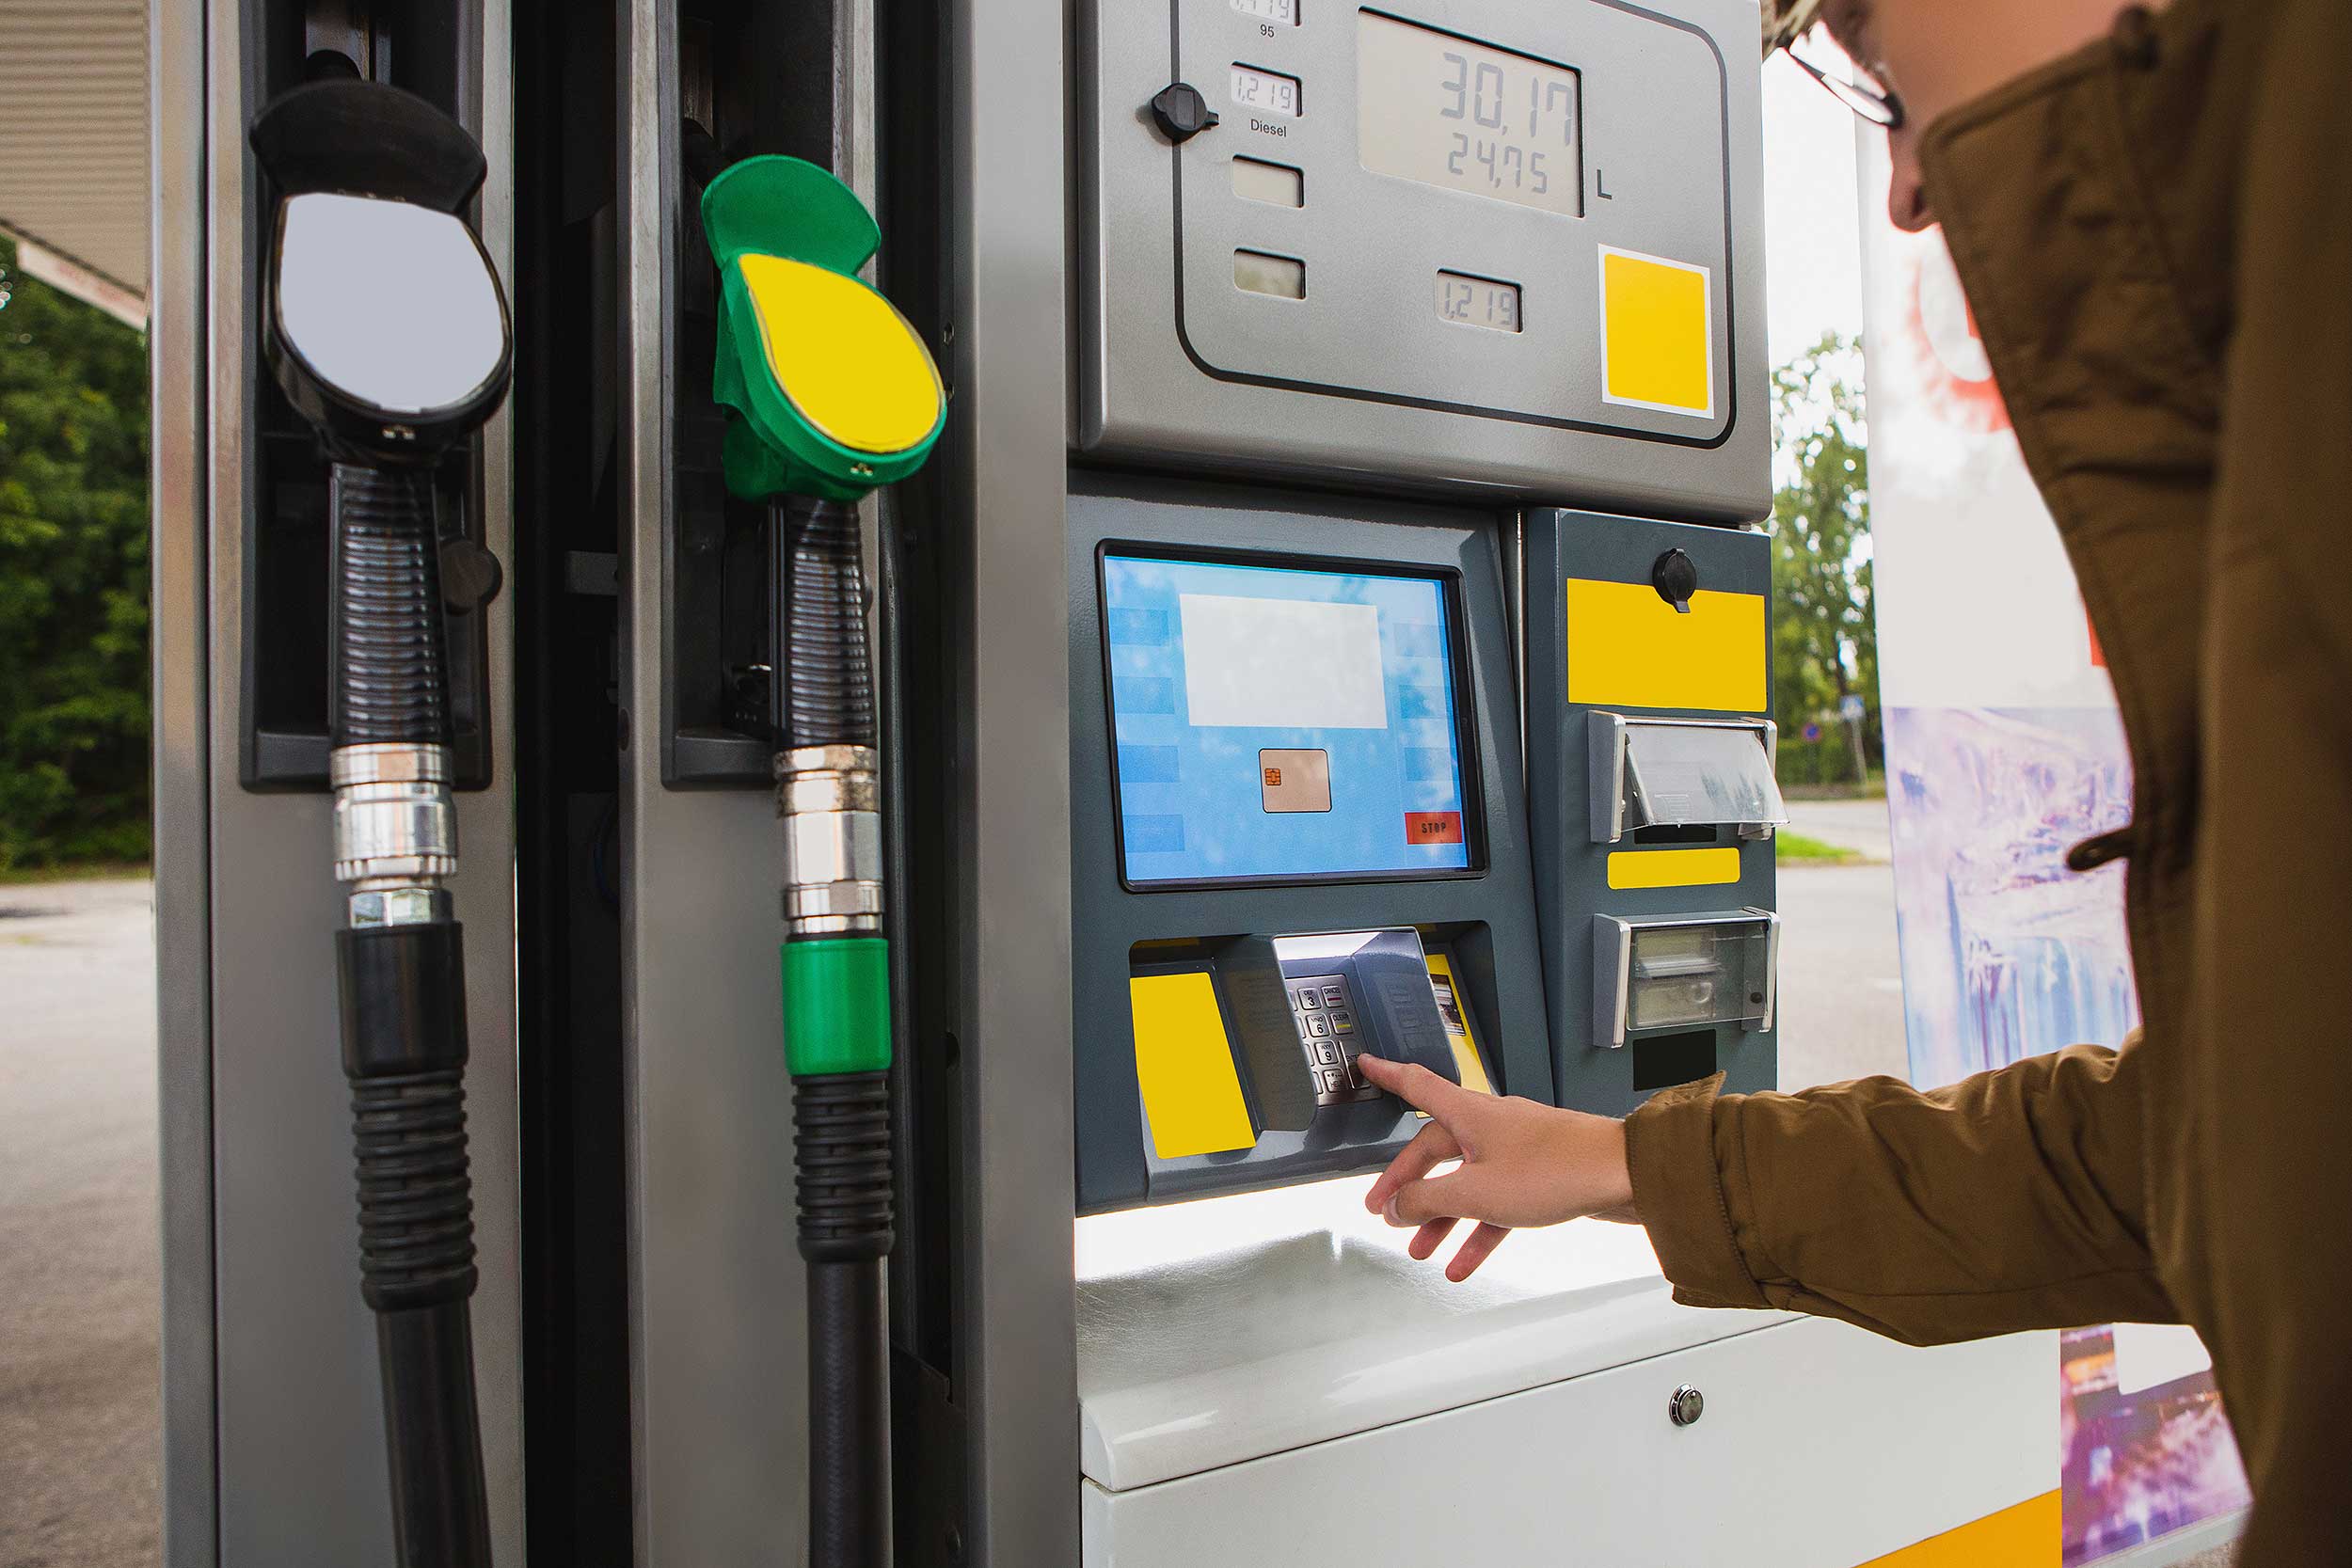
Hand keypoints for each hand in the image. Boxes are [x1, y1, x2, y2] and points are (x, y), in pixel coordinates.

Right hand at [1356, 1055, 1637, 1280]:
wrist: (1624, 1177)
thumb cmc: (1557, 1170)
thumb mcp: (1476, 1192)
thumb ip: (1427, 1201)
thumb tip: (1396, 1206)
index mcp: (1469, 1114)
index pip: (1417, 1086)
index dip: (1388, 1075)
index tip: (1367, 1065)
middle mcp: (1490, 1127)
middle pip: (1435, 1151)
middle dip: (1408, 1184)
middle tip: (1385, 1211)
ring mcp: (1516, 1152)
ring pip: (1465, 1183)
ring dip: (1441, 1218)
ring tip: (1421, 1249)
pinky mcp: (1539, 1177)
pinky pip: (1496, 1205)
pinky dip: (1477, 1232)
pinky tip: (1463, 1263)